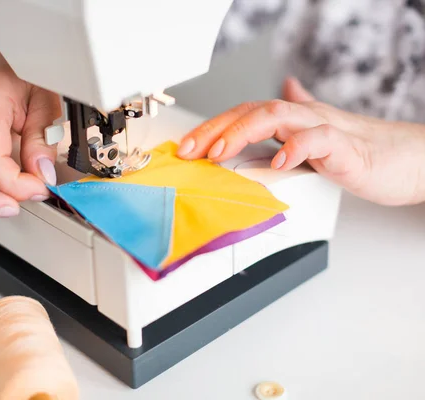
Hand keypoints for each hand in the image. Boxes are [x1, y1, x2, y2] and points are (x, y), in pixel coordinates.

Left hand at [177, 77, 424, 205]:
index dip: (212, 128)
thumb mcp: (314, 143)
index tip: (185, 149)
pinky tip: (279, 162)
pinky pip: (319, 139)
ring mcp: (325, 129)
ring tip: (219, 153)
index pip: (243, 115)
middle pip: (251, 110)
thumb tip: (282, 95)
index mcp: (292, 122)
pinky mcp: (347, 147)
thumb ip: (291, 127)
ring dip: (242, 132)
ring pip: (278, 116)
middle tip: (189, 151)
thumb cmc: (361, 154)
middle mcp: (304, 119)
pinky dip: (296, 148)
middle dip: (215, 129)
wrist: (410, 161)